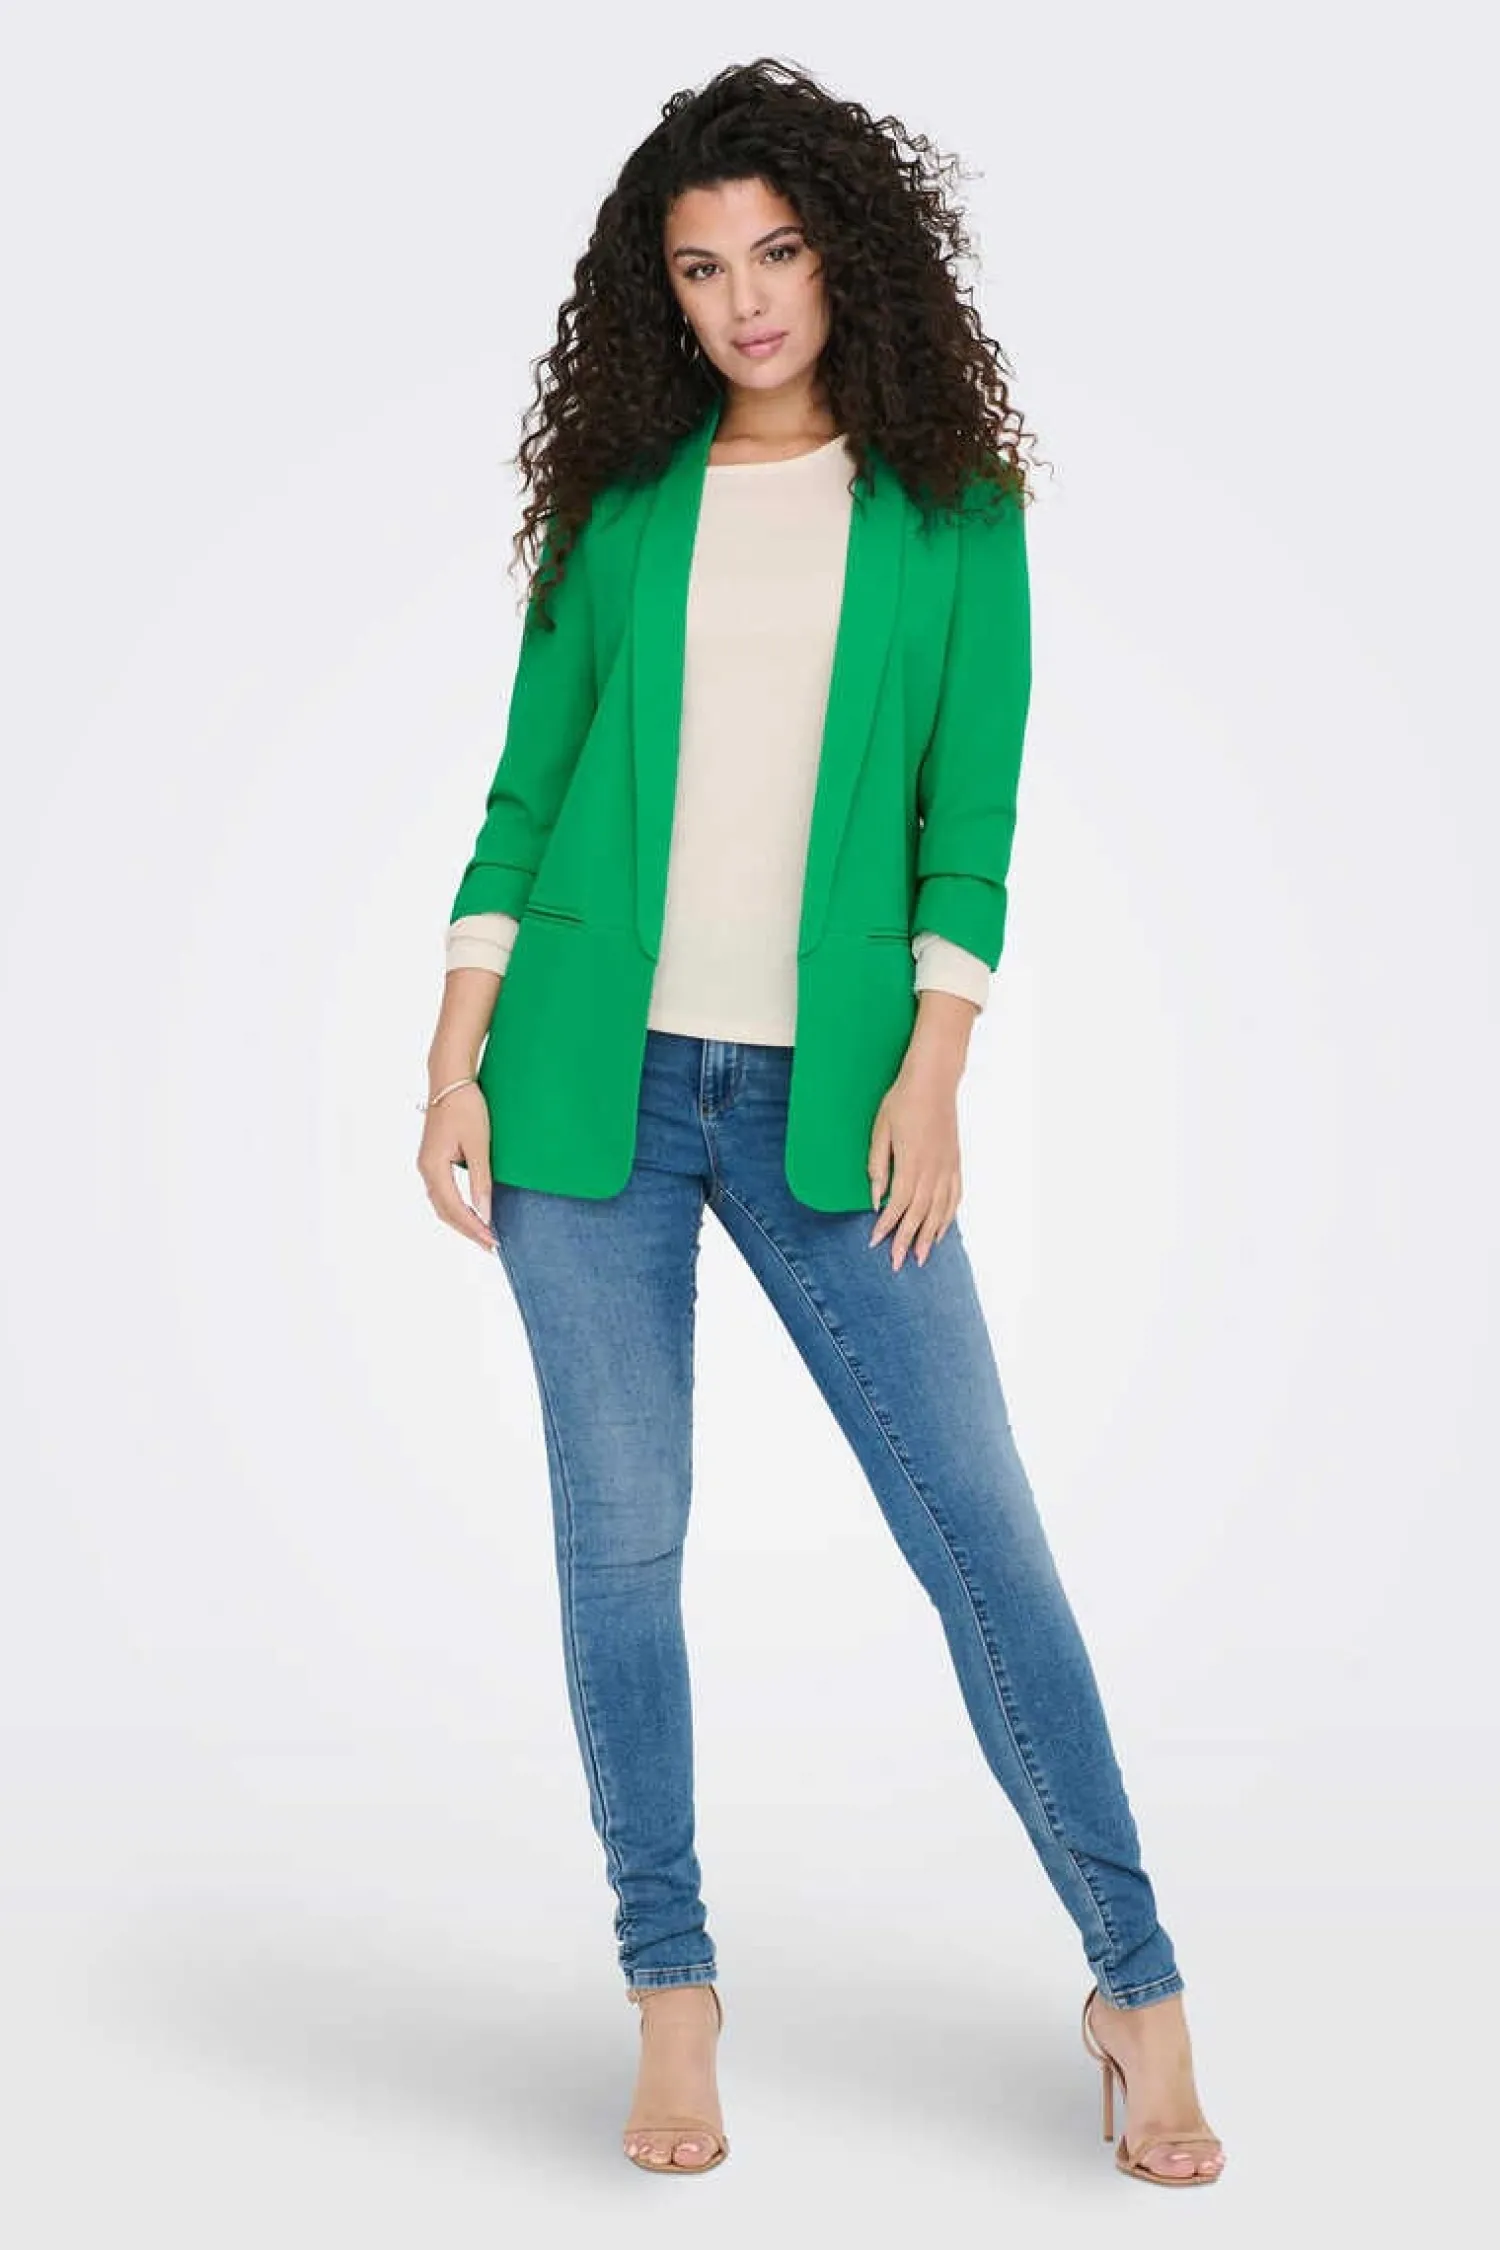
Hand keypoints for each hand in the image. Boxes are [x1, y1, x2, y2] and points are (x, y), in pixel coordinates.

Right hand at [417, 1084, 496, 1251]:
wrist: (449, 1080)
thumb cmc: (466, 1107)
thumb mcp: (479, 1144)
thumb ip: (481, 1180)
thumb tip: (485, 1213)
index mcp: (433, 1167)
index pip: (455, 1208)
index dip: (474, 1227)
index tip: (493, 1241)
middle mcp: (425, 1169)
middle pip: (445, 1211)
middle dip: (468, 1230)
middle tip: (491, 1245)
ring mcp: (427, 1165)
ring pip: (442, 1204)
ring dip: (461, 1221)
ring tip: (483, 1234)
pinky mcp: (432, 1159)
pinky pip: (442, 1193)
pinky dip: (456, 1207)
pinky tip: (472, 1212)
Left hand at [867, 1058, 962, 1268]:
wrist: (933, 1080)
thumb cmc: (902, 1101)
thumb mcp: (880, 1130)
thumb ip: (877, 1166)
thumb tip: (875, 1198)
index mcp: (912, 1162)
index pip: (899, 1204)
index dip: (887, 1226)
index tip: (876, 1243)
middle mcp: (933, 1169)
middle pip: (920, 1214)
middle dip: (907, 1241)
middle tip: (898, 1263)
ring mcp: (947, 1167)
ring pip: (940, 1210)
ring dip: (929, 1236)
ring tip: (920, 1257)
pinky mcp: (955, 1162)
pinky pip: (954, 1197)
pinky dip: (948, 1217)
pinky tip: (941, 1230)